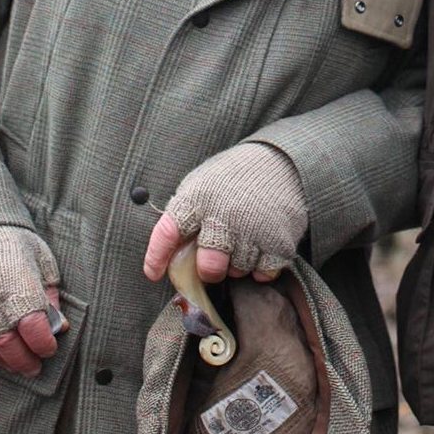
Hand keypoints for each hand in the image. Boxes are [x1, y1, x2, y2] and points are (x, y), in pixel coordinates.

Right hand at [0, 226, 64, 377]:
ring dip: (4, 359)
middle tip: (34, 368)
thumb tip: (59, 325)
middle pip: (9, 346)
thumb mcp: (43, 263)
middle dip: (24, 361)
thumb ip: (51, 296)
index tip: (50, 349)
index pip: (35, 331)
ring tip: (17, 362)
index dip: (44, 345)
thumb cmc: (18, 244)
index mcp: (21, 290)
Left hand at [143, 143, 307, 284]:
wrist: (281, 159)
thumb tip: (169, 251)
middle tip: (216, 260)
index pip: (168, 233)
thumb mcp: (203, 183)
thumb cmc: (233, 176)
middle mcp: (224, 214)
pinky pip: (265, 272)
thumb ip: (186, 214)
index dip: (156, 258)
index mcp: (198, 198)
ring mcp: (254, 228)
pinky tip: (261, 247)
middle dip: (211, 269)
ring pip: (238, 271)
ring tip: (244, 239)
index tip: (152, 274)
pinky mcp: (279, 239)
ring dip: (239, 263)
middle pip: (210, 267)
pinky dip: (262, 267)